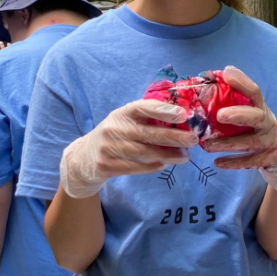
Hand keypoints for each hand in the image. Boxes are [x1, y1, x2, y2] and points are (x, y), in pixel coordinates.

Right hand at [60, 99, 198, 197]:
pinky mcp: (106, 166)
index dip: (164, 110)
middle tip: (193, 139)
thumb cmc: (115, 135)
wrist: (83, 157)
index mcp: (122, 113)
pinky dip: (153, 166)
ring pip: (144, 153)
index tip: (183, 114)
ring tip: (185, 156)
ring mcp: (108, 148)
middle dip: (174, 137)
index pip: (143, 108)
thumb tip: (182, 120)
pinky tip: (166, 164)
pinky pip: (135, 167)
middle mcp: (114, 128)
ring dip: (168, 155)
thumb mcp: (126, 121)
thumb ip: (147, 119)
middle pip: (148, 133)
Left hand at [202, 66, 276, 192]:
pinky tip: (217, 163)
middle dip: (239, 115)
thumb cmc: (259, 129)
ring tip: (207, 145)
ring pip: (249, 143)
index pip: (255, 92)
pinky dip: (233, 163)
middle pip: (256, 117)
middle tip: (219, 115)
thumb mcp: (252, 113)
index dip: (242, 82)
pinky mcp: (269, 159)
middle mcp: (268, 123)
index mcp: (261, 108)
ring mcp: (270, 142)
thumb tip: (215, 75)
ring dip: (227, 144)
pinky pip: (250, 162)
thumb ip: (236, 99)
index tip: (226, 74)